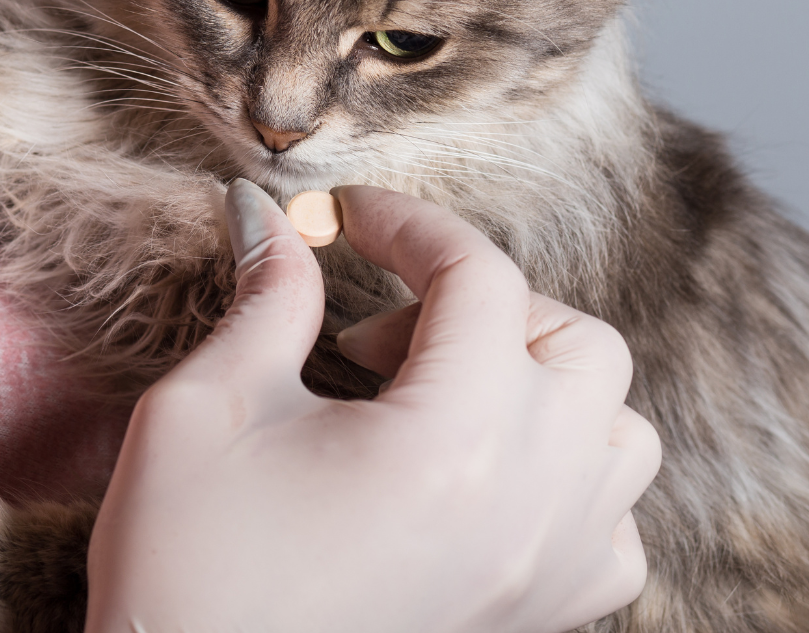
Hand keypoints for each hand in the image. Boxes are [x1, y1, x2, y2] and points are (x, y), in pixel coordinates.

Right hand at [84, 181, 659, 632]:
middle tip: (380, 336)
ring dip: (547, 387)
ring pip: (621, 432)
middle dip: (485, 305)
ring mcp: (548, 569)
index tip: (347, 217)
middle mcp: (530, 503)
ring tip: (446, 397)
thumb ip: (264, 301)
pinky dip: (575, 485)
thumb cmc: (187, 574)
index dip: (408, 224)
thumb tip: (270, 220)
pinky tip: (485, 482)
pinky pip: (615, 531)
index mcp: (454, 439)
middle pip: (579, 342)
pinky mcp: (540, 621)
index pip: (480, 278)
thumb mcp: (206, 412)